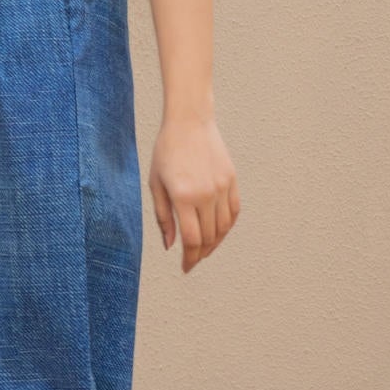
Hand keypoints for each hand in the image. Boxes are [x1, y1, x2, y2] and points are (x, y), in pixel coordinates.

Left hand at [148, 116, 239, 272]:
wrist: (189, 122)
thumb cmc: (166, 151)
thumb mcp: (156, 184)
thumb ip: (163, 217)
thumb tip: (171, 246)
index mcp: (183, 197)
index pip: (192, 240)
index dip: (189, 258)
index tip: (185, 268)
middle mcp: (206, 195)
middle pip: (208, 237)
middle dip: (200, 253)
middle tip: (192, 260)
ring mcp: (221, 187)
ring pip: (223, 228)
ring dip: (214, 243)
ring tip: (204, 249)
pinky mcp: (231, 180)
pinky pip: (233, 212)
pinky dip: (227, 226)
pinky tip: (218, 232)